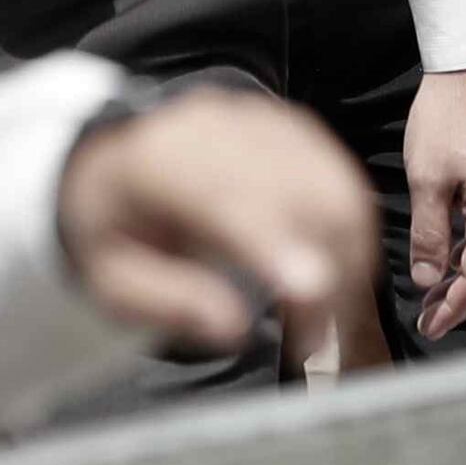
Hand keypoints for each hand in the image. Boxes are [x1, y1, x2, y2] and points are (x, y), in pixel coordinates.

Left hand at [54, 84, 376, 356]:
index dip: (271, 239)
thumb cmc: (118, 223)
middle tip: (311, 341)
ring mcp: (268, 123)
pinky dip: (355, 238)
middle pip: (300, 190)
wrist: (125, 153)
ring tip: (326, 321)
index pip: (225, 194)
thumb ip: (166, 300)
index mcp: (161, 160)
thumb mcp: (110, 275)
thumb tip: (233, 328)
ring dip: (349, 260)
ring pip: (337, 187)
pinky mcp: (300, 132)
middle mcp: (223, 128)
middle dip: (324, 269)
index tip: (306, 292)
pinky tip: (337, 282)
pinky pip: (347, 183)